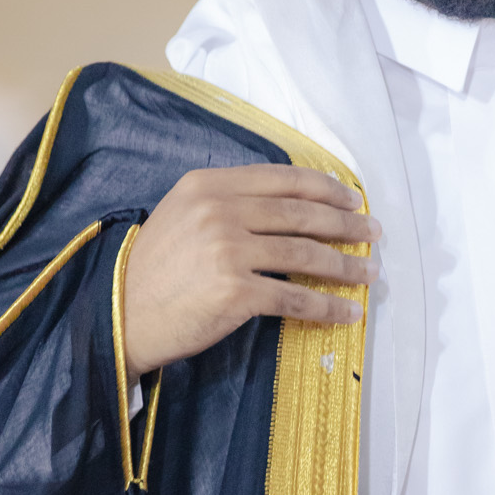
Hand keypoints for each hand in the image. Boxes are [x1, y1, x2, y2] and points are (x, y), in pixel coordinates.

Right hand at [122, 165, 379, 382]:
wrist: (120, 315)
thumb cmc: (155, 269)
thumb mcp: (184, 214)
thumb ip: (229, 202)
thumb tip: (291, 206)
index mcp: (209, 185)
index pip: (283, 178)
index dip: (326, 188)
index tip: (354, 199)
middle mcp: (220, 210)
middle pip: (301, 213)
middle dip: (346, 224)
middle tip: (374, 233)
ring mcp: (227, 250)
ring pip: (305, 254)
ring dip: (346, 266)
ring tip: (370, 273)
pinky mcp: (234, 292)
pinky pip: (294, 298)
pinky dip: (327, 307)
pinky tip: (348, 312)